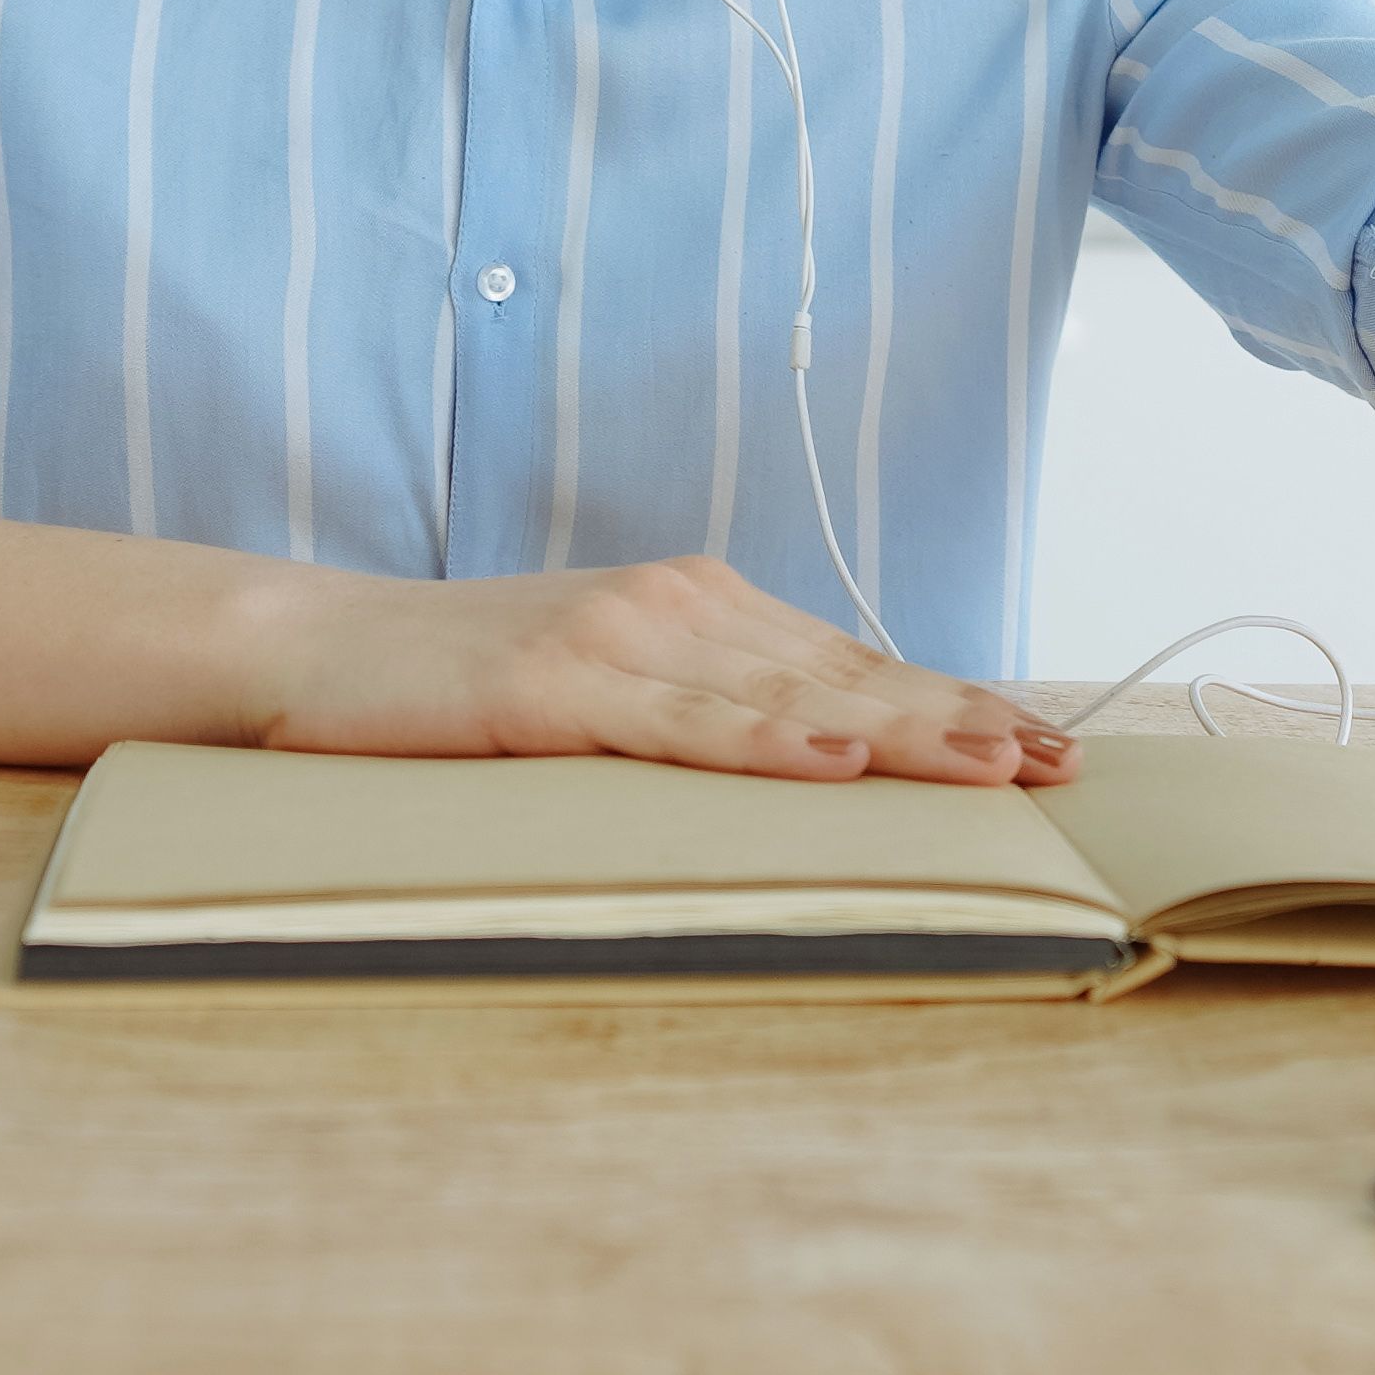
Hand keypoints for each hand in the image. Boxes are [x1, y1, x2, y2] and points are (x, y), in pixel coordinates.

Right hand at [237, 551, 1072, 786]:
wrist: (314, 649)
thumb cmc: (458, 685)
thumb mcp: (601, 689)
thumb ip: (696, 708)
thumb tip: (804, 754)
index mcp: (696, 605)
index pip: (851, 661)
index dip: (952, 703)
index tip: (1042, 744)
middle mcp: (676, 607)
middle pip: (847, 675)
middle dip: (962, 722)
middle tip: (1060, 767)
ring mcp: (620, 642)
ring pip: (789, 697)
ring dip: (902, 735)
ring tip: (993, 768)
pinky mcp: (559, 687)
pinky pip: (683, 725)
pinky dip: (767, 743)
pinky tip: (837, 760)